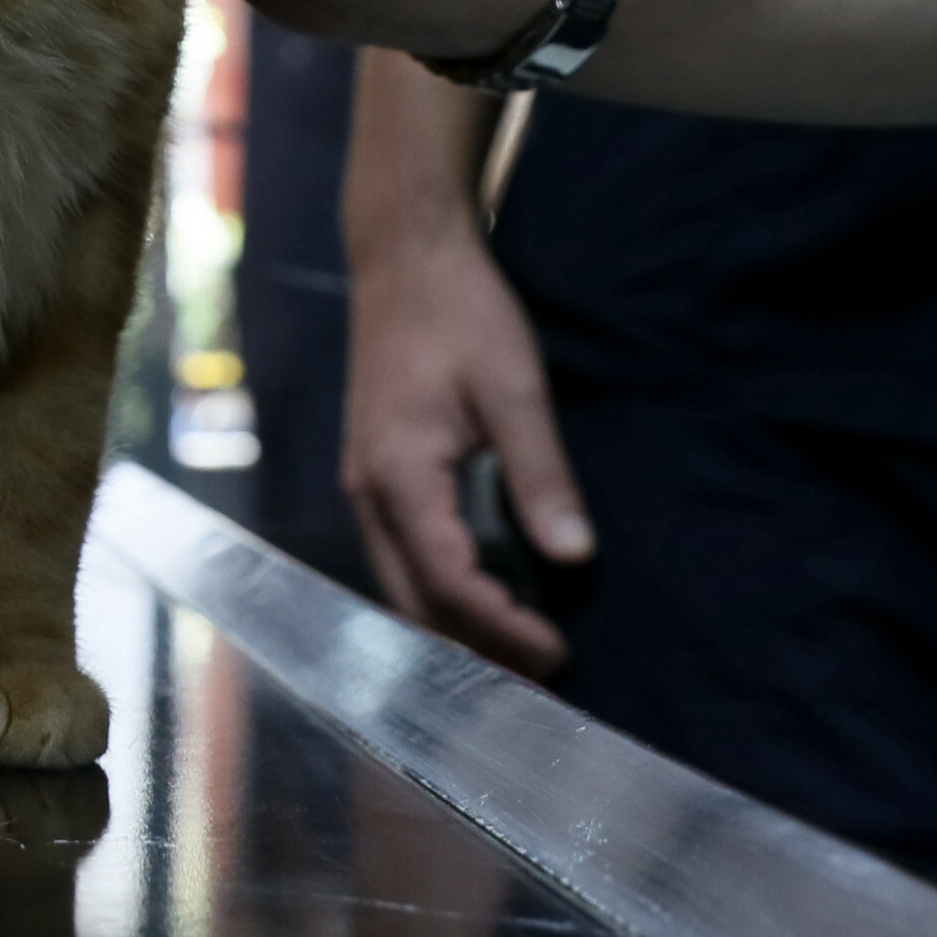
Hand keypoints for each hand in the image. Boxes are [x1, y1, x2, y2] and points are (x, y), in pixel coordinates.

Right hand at [342, 225, 592, 678]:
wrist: (404, 256)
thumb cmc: (461, 312)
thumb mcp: (514, 387)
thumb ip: (542, 476)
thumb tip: (575, 559)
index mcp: (399, 476)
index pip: (449, 583)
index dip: (503, 629)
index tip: (560, 653)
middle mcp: (367, 493)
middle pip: (412, 604)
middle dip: (475, 651)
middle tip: (543, 680)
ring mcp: (362, 485)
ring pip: (399, 587)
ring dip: (454, 628)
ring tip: (517, 655)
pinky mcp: (372, 475)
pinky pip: (398, 557)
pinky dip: (438, 593)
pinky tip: (482, 600)